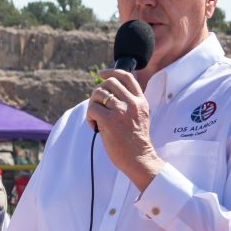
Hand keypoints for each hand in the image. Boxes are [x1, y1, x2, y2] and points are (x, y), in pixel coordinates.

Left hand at [87, 69, 162, 189]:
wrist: (139, 158)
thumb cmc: (135, 141)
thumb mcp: (140, 116)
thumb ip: (129, 103)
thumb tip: (108, 93)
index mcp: (140, 100)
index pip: (126, 76)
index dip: (111, 72)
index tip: (101, 74)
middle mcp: (132, 103)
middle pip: (109, 83)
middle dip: (98, 93)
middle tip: (97, 107)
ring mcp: (121, 111)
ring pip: (98, 94)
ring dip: (92, 105)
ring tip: (96, 119)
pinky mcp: (110, 121)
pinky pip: (92, 109)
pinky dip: (89, 117)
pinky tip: (94, 126)